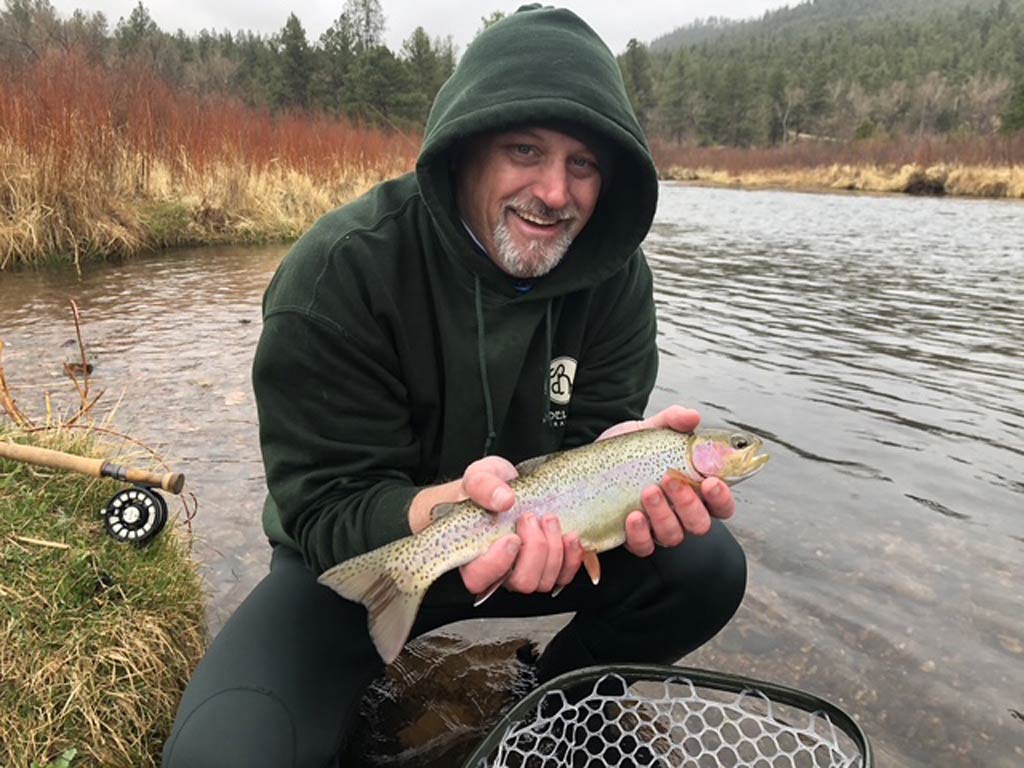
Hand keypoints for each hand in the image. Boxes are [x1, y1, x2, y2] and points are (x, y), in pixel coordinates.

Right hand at [455, 457, 583, 597]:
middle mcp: (500, 571)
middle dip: (535, 550)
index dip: (497, 564)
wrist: (510, 487)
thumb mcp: (480, 476)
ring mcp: (525, 573)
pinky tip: (569, 536)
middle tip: (530, 518)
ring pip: (544, 582)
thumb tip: (504, 500)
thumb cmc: (488, 488)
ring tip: (549, 519)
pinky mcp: (548, 569)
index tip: (511, 537)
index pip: (478, 579)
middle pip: (521, 582)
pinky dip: (572, 557)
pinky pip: (564, 577)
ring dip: (554, 549)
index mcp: (473, 555)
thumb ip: (483, 486)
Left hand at [599, 405, 736, 556]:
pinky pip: (643, 546)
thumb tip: (692, 417)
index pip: (721, 504)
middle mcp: (681, 514)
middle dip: (688, 504)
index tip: (709, 482)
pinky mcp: (634, 538)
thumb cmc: (631, 450)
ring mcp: (658, 528)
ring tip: (647, 491)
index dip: (722, 498)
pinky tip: (632, 516)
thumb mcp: (650, 430)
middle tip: (670, 480)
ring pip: (673, 536)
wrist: (593, 462)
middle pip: (700, 524)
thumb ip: (673, 421)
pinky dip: (640, 534)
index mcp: (694, 490)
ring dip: (663, 515)